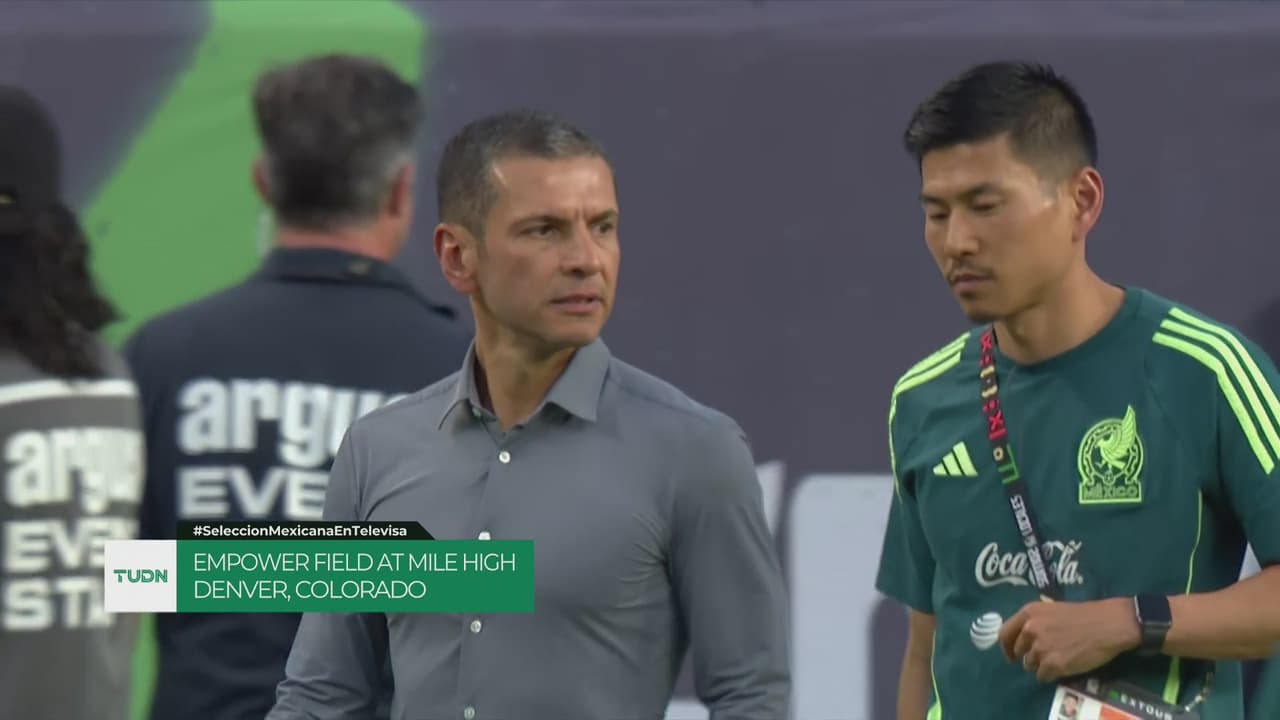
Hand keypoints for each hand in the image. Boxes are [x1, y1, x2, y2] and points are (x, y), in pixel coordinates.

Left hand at [998, 597, 1142, 681]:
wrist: (1108, 625)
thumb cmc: (1084, 615)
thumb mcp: (1052, 608)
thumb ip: (1036, 619)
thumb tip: (1024, 631)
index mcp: (1028, 613)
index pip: (1004, 634)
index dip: (1006, 647)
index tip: (1011, 655)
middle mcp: (1030, 630)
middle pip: (1018, 651)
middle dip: (1029, 656)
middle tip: (1044, 656)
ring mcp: (1040, 648)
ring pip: (1030, 665)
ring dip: (1041, 665)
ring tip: (1058, 659)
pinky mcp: (1053, 665)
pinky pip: (1042, 676)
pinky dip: (1051, 675)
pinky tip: (1064, 667)